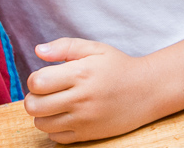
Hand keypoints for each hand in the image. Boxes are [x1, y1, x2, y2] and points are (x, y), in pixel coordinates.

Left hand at [24, 39, 162, 142]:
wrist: (148, 90)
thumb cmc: (119, 67)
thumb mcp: (97, 49)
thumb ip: (66, 47)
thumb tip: (38, 50)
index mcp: (81, 73)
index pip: (37, 82)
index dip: (36, 79)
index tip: (47, 77)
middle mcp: (81, 98)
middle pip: (34, 105)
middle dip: (34, 98)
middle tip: (47, 92)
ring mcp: (84, 119)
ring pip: (41, 123)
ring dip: (44, 114)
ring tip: (58, 104)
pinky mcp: (87, 134)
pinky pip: (55, 137)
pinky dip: (56, 127)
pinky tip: (68, 115)